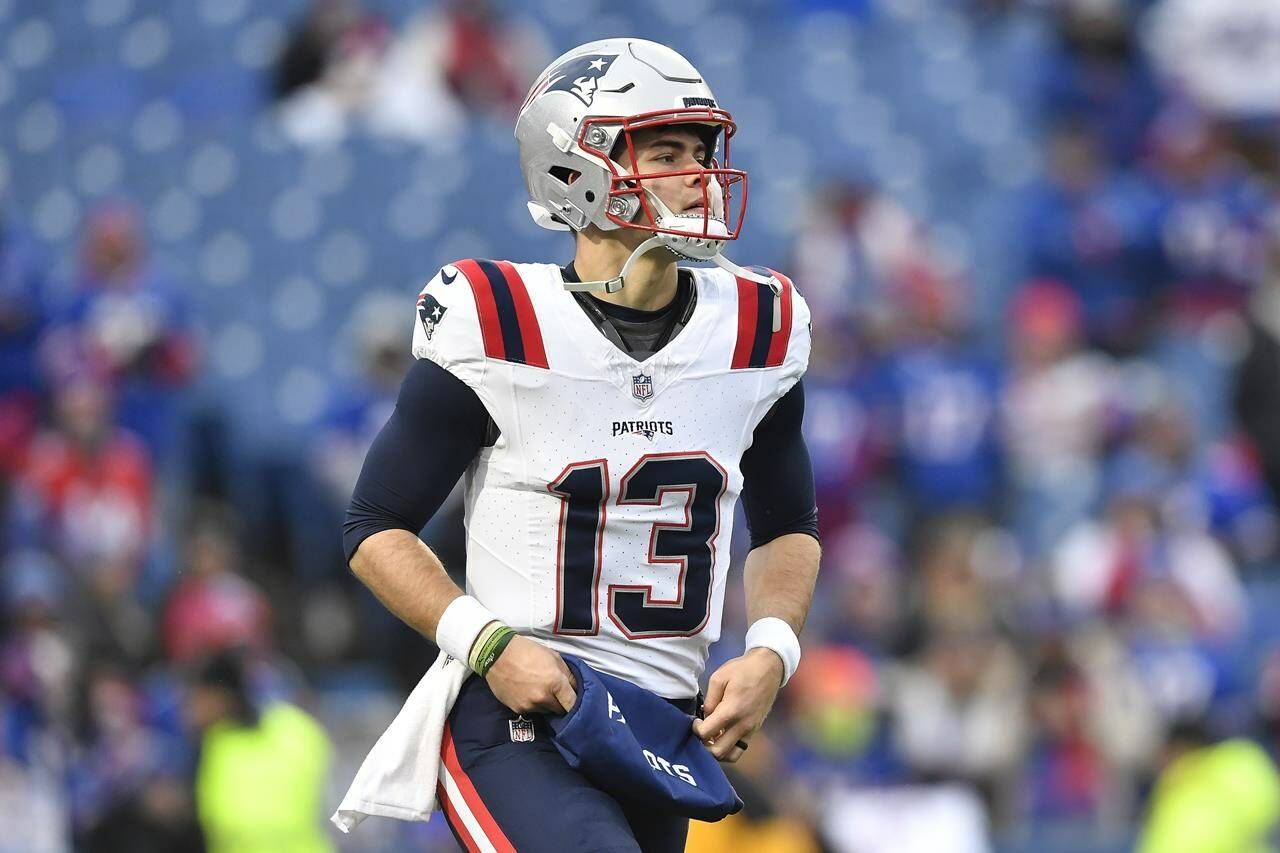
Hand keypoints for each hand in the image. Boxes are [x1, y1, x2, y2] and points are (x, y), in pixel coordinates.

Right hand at [484, 636, 576, 714]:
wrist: (497, 654)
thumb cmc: (527, 651)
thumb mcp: (553, 656)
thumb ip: (568, 674)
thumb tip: (576, 687)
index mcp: (555, 682)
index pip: (572, 704)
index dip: (576, 703)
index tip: (575, 701)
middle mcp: (543, 697)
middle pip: (560, 710)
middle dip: (560, 702)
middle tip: (556, 692)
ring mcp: (530, 705)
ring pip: (546, 711)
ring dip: (546, 703)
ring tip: (538, 689)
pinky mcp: (518, 709)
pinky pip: (532, 710)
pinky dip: (533, 704)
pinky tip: (527, 691)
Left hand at [691, 647, 783, 762]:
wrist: (769, 668)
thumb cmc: (742, 670)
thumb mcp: (719, 678)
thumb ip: (709, 700)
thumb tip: (705, 717)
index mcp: (731, 711)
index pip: (706, 733)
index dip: (696, 729)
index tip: (696, 720)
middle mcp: (742, 725)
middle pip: (717, 752)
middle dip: (704, 745)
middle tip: (701, 732)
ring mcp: (751, 730)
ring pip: (730, 756)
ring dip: (717, 751)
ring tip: (711, 737)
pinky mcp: (755, 730)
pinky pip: (740, 749)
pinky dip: (728, 748)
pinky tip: (722, 736)